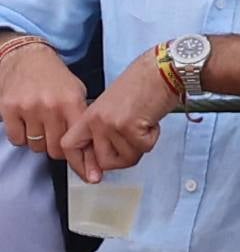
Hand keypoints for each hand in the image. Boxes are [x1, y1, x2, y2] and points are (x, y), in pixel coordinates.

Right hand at [0, 42, 86, 161]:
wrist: (26, 56)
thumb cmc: (55, 78)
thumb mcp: (78, 94)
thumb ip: (83, 123)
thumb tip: (95, 158)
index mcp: (72, 104)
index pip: (79, 144)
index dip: (85, 162)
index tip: (91, 176)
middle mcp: (51, 107)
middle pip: (56, 150)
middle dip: (58, 149)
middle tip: (56, 136)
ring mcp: (29, 108)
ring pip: (37, 147)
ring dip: (39, 142)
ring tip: (41, 125)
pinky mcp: (9, 108)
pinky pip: (17, 139)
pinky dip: (22, 136)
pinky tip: (26, 123)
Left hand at [61, 47, 176, 181]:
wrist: (157, 74)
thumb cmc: (139, 91)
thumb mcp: (111, 112)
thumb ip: (103, 135)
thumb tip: (102, 166)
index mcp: (88, 116)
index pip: (70, 146)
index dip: (79, 165)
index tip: (92, 177)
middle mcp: (96, 121)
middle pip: (104, 161)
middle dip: (122, 158)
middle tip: (133, 141)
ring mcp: (111, 125)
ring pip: (126, 159)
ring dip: (139, 148)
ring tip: (142, 127)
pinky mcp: (130, 128)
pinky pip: (143, 149)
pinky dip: (151, 139)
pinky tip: (150, 123)